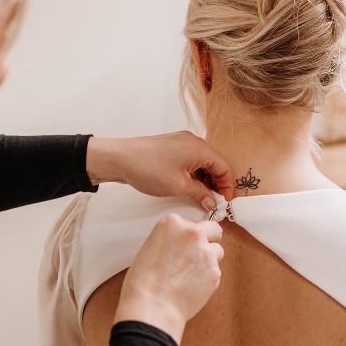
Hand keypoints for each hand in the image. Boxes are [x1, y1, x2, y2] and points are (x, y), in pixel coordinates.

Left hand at [86, 132, 233, 210]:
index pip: (223, 167)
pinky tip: (189, 189)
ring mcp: (181, 144)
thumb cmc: (148, 168)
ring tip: (200, 199)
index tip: (223, 202)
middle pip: (214, 164)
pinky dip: (193, 176)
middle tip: (212, 203)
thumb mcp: (179, 186)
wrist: (119, 158)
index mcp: (200, 148)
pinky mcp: (171, 149)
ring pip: (202, 164)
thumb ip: (200, 194)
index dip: (226, 186)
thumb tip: (212, 203)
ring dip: (204, 181)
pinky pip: (190, 162)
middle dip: (216, 184)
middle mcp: (193, 142)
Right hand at [114, 215, 223, 343]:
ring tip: (191, 274)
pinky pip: (216, 271)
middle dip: (208, 240)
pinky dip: (207, 277)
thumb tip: (181, 246)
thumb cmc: (143, 282)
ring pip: (217, 251)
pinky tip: (192, 286)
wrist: (152, 306)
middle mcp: (193, 234)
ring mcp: (207, 253)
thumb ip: (171, 240)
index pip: (191, 222)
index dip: (188, 235)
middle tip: (196, 254)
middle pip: (213, 230)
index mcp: (173, 223)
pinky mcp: (215, 272)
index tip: (184, 244)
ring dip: (209, 259)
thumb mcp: (150, 247)